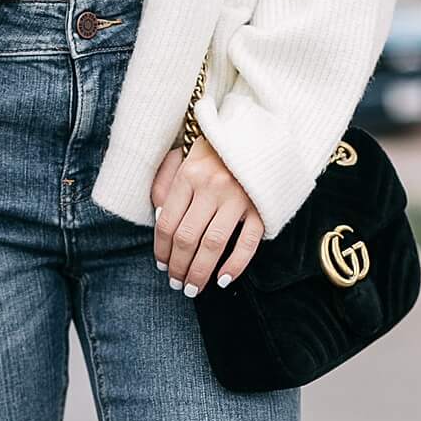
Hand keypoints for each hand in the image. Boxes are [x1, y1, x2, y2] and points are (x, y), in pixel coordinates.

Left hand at [150, 136, 263, 295]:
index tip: (162, 266)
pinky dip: (235, 265)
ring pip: (214, 244)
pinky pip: (248, 243)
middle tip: (176, 284)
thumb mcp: (182, 158)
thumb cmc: (213, 149)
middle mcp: (212, 187)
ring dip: (200, 272)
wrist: (255, 131)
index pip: (168, 223)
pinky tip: (223, 280)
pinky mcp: (261, 206)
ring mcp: (238, 197)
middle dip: (179, 267)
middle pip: (188, 238)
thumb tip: (160, 222)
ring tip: (192, 289)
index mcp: (189, 175)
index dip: (162, 250)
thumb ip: (166, 186)